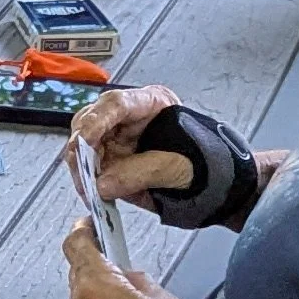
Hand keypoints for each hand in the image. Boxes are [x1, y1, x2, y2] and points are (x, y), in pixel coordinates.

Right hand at [72, 83, 197, 204]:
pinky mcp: (112, 163)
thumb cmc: (208, 167)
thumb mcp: (180, 167)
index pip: (116, 104)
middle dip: (82, 147)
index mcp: (151, 104)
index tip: (84, 141)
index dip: (96, 121)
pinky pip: (89, 169)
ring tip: (89, 189)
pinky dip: (87, 182)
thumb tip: (104, 184)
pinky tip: (92, 194)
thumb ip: (143, 172)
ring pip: (84, 146)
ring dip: (82, 168)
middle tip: (83, 170)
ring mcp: (117, 140)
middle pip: (91, 121)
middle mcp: (129, 119)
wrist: (217, 190)